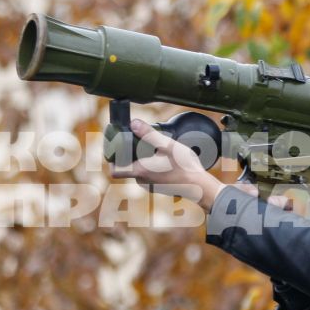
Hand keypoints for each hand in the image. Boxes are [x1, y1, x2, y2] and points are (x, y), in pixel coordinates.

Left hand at [112, 118, 226, 208]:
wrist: (199, 186)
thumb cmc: (184, 167)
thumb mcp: (166, 145)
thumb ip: (148, 134)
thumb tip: (133, 123)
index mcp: (140, 171)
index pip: (114, 170)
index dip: (110, 159)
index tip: (114, 147)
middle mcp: (142, 181)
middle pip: (127, 166)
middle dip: (130, 153)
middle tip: (137, 140)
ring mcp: (150, 185)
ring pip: (139, 169)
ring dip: (142, 158)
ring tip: (154, 147)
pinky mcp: (159, 186)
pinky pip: (149, 174)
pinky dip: (151, 165)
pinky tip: (163, 157)